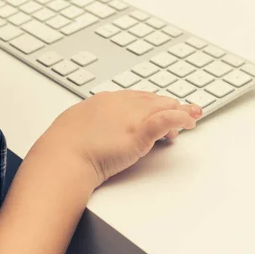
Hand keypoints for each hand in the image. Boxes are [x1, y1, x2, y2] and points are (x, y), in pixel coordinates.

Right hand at [37, 91, 202, 186]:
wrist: (63, 156)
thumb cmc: (64, 145)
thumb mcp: (77, 125)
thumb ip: (90, 124)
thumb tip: (92, 130)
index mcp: (105, 101)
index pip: (136, 97)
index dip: (151, 104)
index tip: (159, 108)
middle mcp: (121, 104)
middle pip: (153, 100)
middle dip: (168, 107)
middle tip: (180, 115)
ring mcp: (131, 118)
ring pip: (163, 107)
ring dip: (179, 112)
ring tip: (191, 117)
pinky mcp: (139, 134)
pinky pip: (166, 120)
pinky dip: (181, 118)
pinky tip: (189, 121)